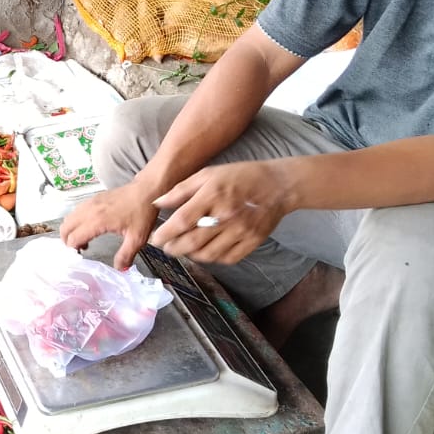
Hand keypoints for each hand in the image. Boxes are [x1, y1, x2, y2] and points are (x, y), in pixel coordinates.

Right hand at [59, 181, 160, 270]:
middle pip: (66, 227)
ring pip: (69, 218)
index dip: (73, 249)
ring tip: (84, 240)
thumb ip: (126, 255)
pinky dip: (76, 221)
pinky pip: (77, 211)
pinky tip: (88, 227)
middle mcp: (90, 210)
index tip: (80, 256)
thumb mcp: (137, 238)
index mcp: (97, 221)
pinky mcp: (94, 198)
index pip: (74, 238)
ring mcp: (90, 202)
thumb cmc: (142, 212)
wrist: (146, 190)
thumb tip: (119, 269)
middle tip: (78, 249)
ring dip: (71, 230)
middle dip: (67, 240)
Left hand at [149, 161, 294, 263]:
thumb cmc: (240, 176)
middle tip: (165, 247)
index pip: (182, 221)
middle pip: (192, 242)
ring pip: (208, 254)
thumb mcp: (208, 174)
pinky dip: (211, 259)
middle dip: (173, 248)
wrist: (278, 186)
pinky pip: (226, 258)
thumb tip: (157, 203)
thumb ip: (181, 190)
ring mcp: (241, 231)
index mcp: (213, 195)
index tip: (155, 239)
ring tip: (182, 249)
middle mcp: (227, 215)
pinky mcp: (252, 242)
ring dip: (190, 255)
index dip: (165, 234)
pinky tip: (204, 251)